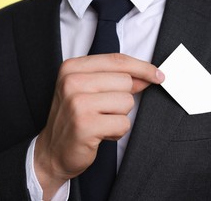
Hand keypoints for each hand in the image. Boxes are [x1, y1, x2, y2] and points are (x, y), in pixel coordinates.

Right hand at [34, 53, 164, 198]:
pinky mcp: (85, 124)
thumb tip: (147, 76)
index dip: (142, 67)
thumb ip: (116, 80)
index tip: (158, 75)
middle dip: (122, 99)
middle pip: (125, 81)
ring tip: (100, 122)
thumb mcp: (90, 91)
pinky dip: (117, 131)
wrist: (53, 150)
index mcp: (72, 68)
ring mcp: (77, 102)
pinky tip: (100, 134)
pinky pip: (123, 123)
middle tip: (103, 110)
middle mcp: (72, 81)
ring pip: (126, 101)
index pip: (117, 60)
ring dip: (119, 116)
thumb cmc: (74, 118)